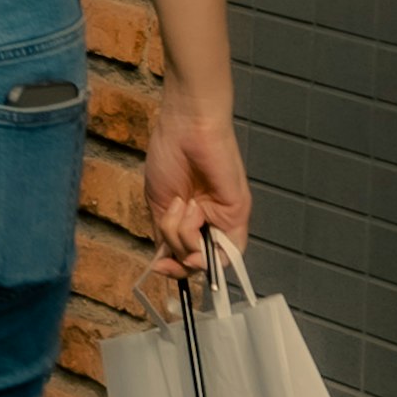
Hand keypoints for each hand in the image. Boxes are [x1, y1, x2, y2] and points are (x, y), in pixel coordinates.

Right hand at [145, 80, 249, 275]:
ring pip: (205, 256)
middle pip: (194, 262)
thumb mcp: (159, 204)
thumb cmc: (170, 155)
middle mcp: (209, 223)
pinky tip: (192, 214)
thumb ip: (167, 236)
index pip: (186, 257)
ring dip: (184, 235)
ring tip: (181, 202)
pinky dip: (203, 240)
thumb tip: (169, 264)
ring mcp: (224, 220)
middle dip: (178, 253)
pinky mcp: (238, 214)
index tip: (158, 267)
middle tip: (171, 225)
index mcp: (190, 219)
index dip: (175, 269)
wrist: (186, 127)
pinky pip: (226, 248)